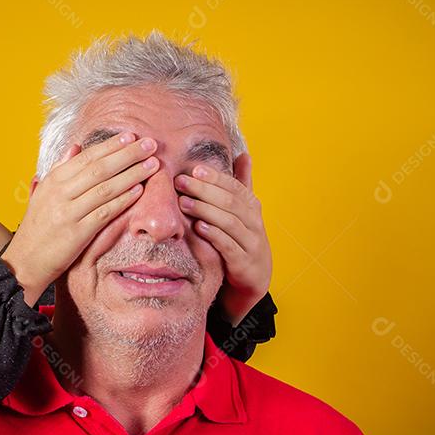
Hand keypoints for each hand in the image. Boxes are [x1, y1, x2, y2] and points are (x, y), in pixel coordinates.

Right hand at [1, 132, 160, 305]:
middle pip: (100, 168)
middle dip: (128, 154)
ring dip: (131, 174)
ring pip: (105, 188)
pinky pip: (104, 213)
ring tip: (152, 165)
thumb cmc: (37, 227)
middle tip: (150, 144)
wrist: (24, 261)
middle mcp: (60, 193)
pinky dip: (123, 201)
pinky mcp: (76, 234)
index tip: (131, 136)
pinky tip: (139, 191)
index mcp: (53, 181)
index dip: (111, 145)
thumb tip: (76, 146)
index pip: (87, 157)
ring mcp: (68, 213)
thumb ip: (60, 169)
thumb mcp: (43, 194)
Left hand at [174, 152, 271, 324]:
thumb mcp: (243, 212)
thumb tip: (244, 154)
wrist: (253, 279)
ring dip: (206, 210)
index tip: (194, 169)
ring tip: (185, 202)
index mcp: (252, 207)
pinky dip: (215, 236)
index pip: (234, 187)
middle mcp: (255, 223)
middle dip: (205, 190)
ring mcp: (252, 244)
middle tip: (180, 182)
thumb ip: (241, 184)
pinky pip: (230, 247)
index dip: (215, 177)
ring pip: (230, 222)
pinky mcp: (245, 264)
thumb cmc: (242, 240)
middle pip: (230, 202)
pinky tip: (199, 228)